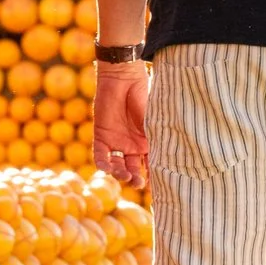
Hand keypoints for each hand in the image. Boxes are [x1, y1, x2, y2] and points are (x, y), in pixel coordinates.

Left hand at [93, 57, 149, 191]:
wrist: (124, 78)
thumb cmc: (144, 96)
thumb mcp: (153, 122)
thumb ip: (156, 141)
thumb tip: (164, 164)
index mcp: (147, 144)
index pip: (150, 166)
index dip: (153, 177)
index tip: (157, 186)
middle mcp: (131, 146)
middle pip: (132, 169)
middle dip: (134, 178)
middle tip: (138, 183)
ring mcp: (116, 142)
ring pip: (116, 165)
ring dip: (120, 173)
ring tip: (125, 175)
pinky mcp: (101, 136)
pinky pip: (100, 154)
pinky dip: (103, 163)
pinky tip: (107, 169)